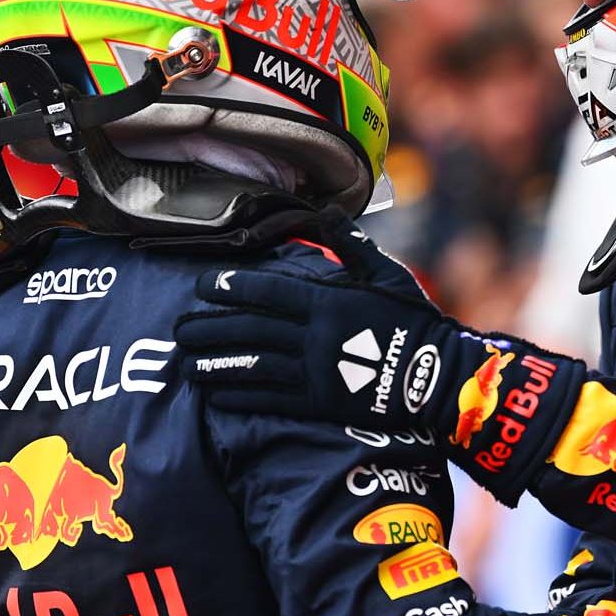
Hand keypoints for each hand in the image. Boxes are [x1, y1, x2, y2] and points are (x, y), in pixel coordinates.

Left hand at [176, 208, 471, 431]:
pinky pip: (269, 399)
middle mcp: (313, 336)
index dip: (232, 287)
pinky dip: (239, 396)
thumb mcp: (386, 272)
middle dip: (209, 328)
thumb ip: (350, 245)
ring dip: (214, 364)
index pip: (268, 291)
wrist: (436, 376)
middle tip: (178, 328)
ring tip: (185, 363)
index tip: (203, 285)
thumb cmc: (413, 320)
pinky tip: (214, 395)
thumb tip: (327, 213)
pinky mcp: (318, 402)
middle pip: (249, 329)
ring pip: (251, 366)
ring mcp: (314, 371)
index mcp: (327, 301)